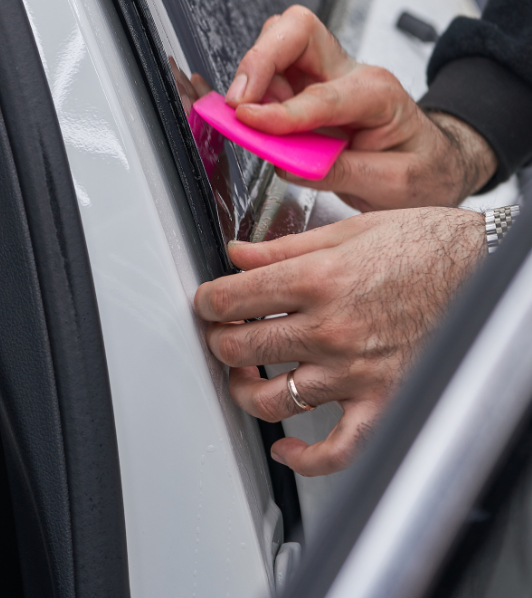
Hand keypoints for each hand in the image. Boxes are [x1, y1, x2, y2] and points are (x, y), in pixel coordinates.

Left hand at [195, 207, 484, 475]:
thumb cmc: (422, 245)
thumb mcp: (346, 230)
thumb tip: (238, 255)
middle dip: (219, 340)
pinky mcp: (382, 401)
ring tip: (246, 376)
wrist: (481, 268)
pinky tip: (287, 447)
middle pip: (242, 347)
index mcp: (317, 279)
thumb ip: (283, 247)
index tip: (207, 303)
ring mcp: (355, 371)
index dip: (208, 301)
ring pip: (273, 400)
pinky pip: (335, 449)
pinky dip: (304, 458)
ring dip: (246, 390)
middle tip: (221, 333)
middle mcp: (331, 329)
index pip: (233, 298)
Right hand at [225, 6, 495, 209]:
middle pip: (298, 30)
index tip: (249, 122)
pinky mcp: (308, 86)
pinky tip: (253, 119)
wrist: (435, 162)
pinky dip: (253, 92)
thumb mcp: (394, 184)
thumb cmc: (422, 168)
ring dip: (253, 76)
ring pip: (278, 42)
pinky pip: (272, 73)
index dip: (281, 112)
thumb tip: (287, 165)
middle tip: (237, 101)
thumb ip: (339, 173)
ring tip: (246, 118)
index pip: (321, 96)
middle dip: (260, 57)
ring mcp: (327, 75)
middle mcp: (350, 73)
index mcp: (378, 94)